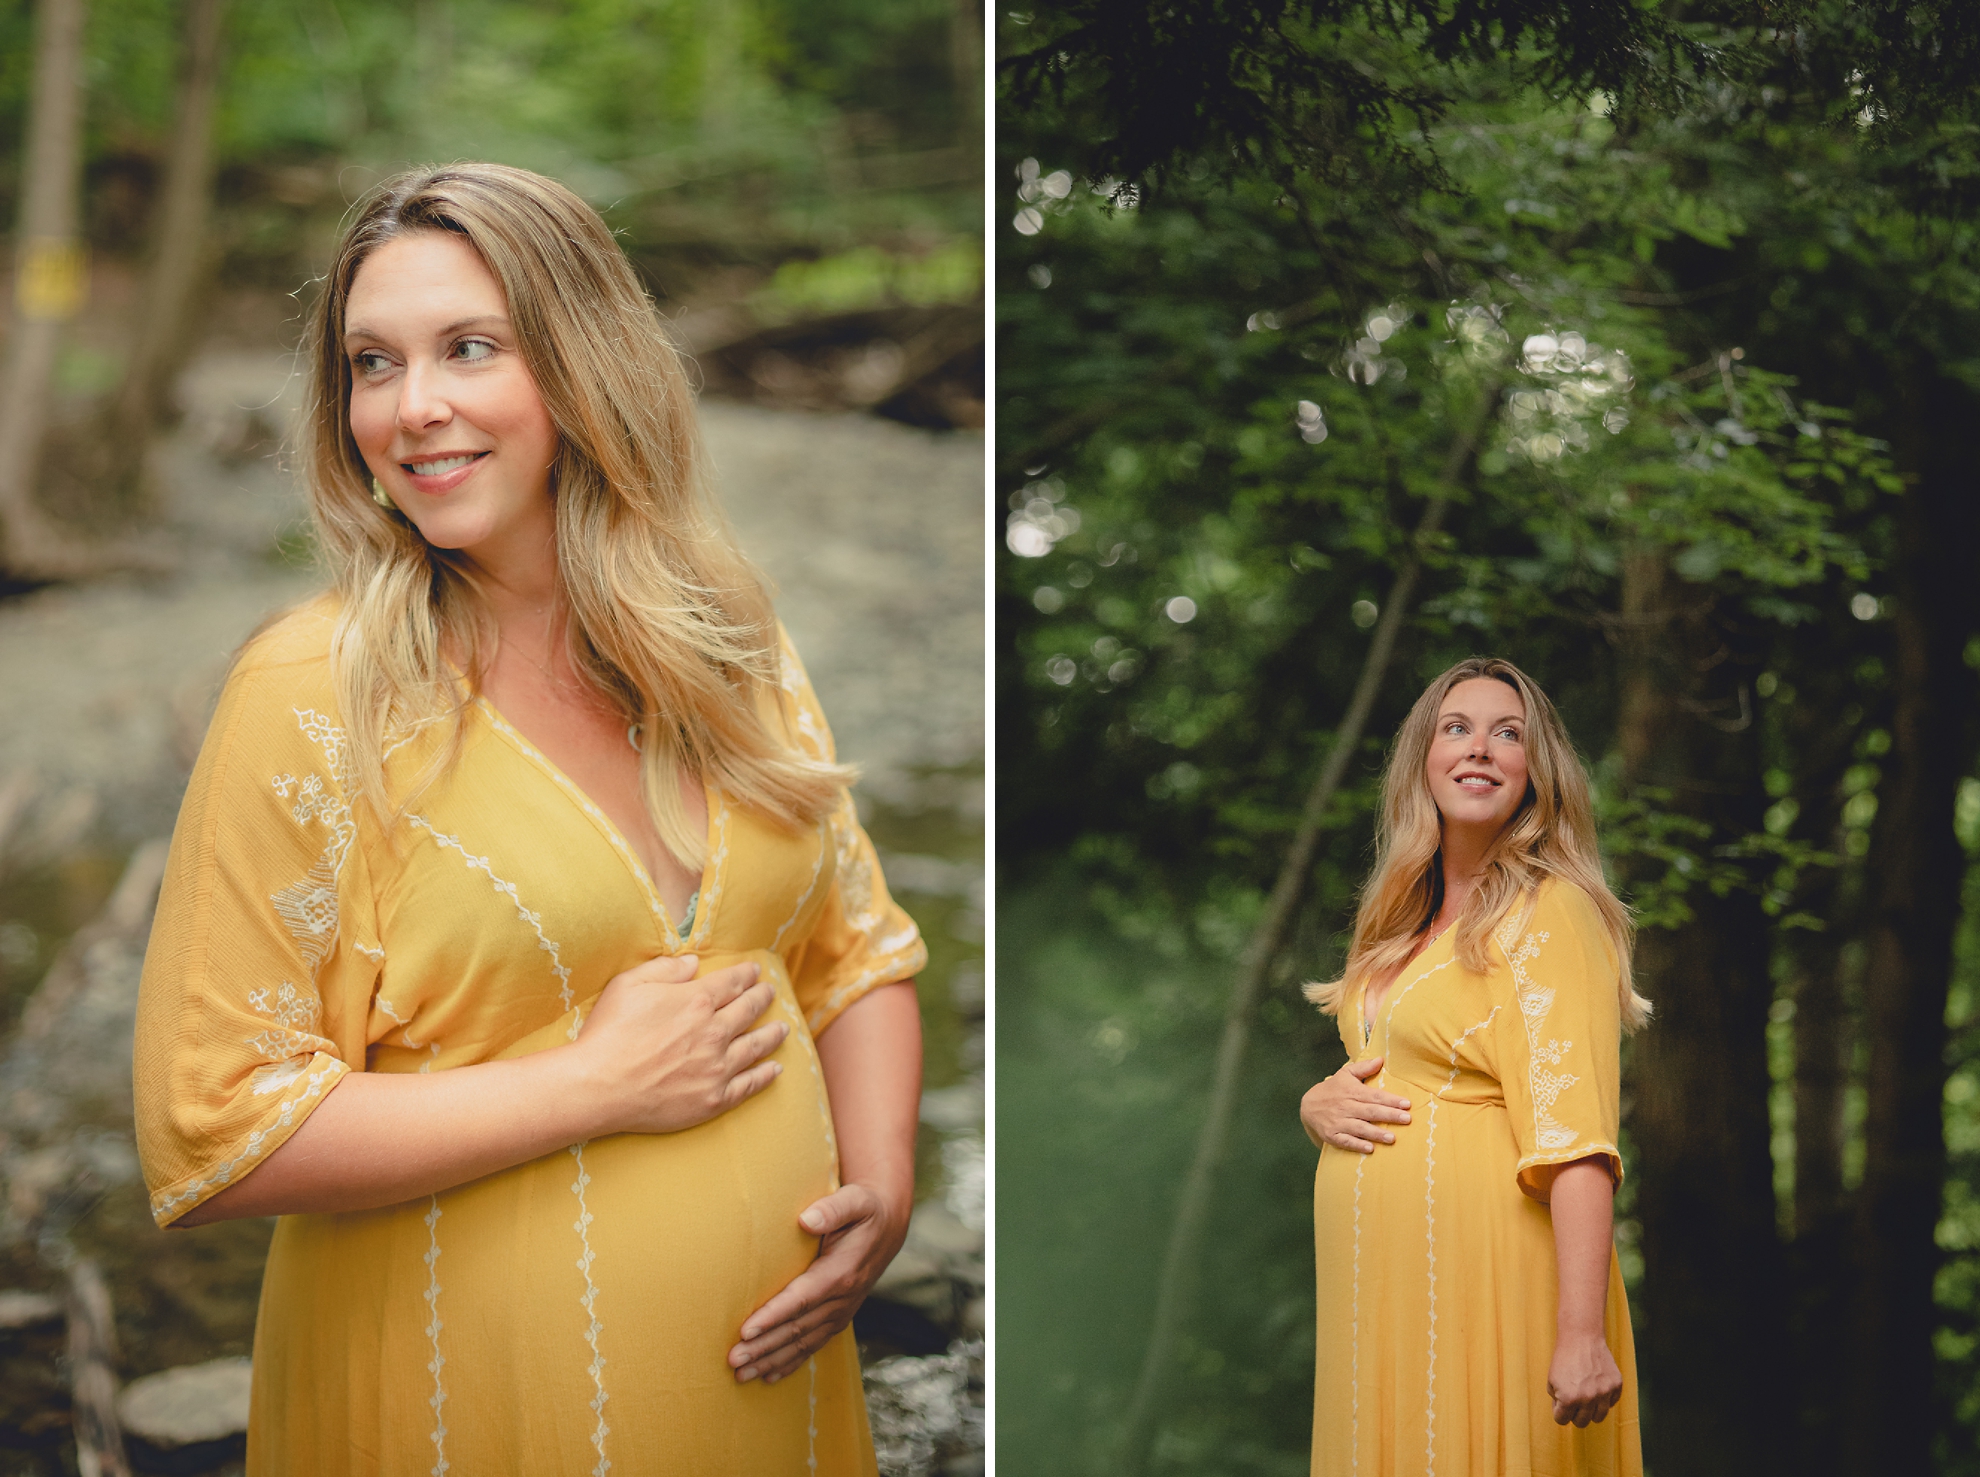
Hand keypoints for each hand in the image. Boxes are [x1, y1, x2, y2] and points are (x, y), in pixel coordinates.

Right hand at [573, 953, 786, 1135]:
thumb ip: (665, 969)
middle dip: (762, 998)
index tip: (755, 971)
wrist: (599, 1086)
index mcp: (696, 1001)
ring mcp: (717, 1067)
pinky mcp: (714, 1098)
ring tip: (783, 1028)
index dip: (746, 974)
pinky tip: (775, 1069)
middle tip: (770, 993)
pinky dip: (766, 1075)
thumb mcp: (629, 985)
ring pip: (756, 1046)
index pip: (732, 983)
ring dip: (773, 1034)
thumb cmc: (609, 1033)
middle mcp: (714, 1032)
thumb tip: (694, 963)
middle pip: (749, 1010)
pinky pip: (750, 1084)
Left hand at [726, 1179, 909, 1384]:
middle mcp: (843, 1298)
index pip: (802, 1299)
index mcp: (842, 1272)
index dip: (774, 1316)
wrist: (888, 1228)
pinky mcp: (837, 1318)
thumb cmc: (865, 1211)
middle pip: (798, 1328)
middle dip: (764, 1346)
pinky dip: (791, 1364)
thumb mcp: (855, 1201)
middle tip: (733, 1359)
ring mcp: (841, 1312)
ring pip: (803, 1343)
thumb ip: (832, 1209)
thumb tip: (806, 1219)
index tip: (746, 1330)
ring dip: (771, 1360)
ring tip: (742, 1375)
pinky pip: (813, 1346)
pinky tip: (769, 1377)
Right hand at [1299, 1055, 1410, 1152]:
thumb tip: (1381, 1059)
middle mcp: (1345, 1106)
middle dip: (1389, 1115)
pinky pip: (1345, 1141)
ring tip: (1392, 1138)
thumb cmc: (1333, 1089)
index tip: (1406, 1104)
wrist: (1308, 1106)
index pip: (1374, 1095)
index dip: (1391, 1100)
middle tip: (1406, 1119)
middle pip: (1370, 1111)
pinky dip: (1357, 1144)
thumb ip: (1364, 1067)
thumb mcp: (1345, 1074)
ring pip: (1359, 1127)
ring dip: (1376, 1133)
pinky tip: (1369, 1148)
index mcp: (1351, 1091)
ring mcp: (1338, 1122)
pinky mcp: (1332, 1135)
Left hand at [1549, 1331, 1622, 1425]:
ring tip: (1586, 1397)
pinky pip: (1611, 1403)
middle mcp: (1588, 1399)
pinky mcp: (1616, 1385)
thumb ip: (1557, 1401)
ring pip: (1599, 1417)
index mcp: (1569, 1399)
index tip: (1561, 1403)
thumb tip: (1565, 1414)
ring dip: (1591, 1411)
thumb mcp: (1551, 1381)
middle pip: (1581, 1423)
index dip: (1559, 1412)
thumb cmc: (1563, 1359)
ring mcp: (1604, 1393)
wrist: (1581, 1338)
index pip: (1562, 1420)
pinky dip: (1604, 1399)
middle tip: (1573, 1401)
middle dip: (1575, 1414)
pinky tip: (1597, 1388)